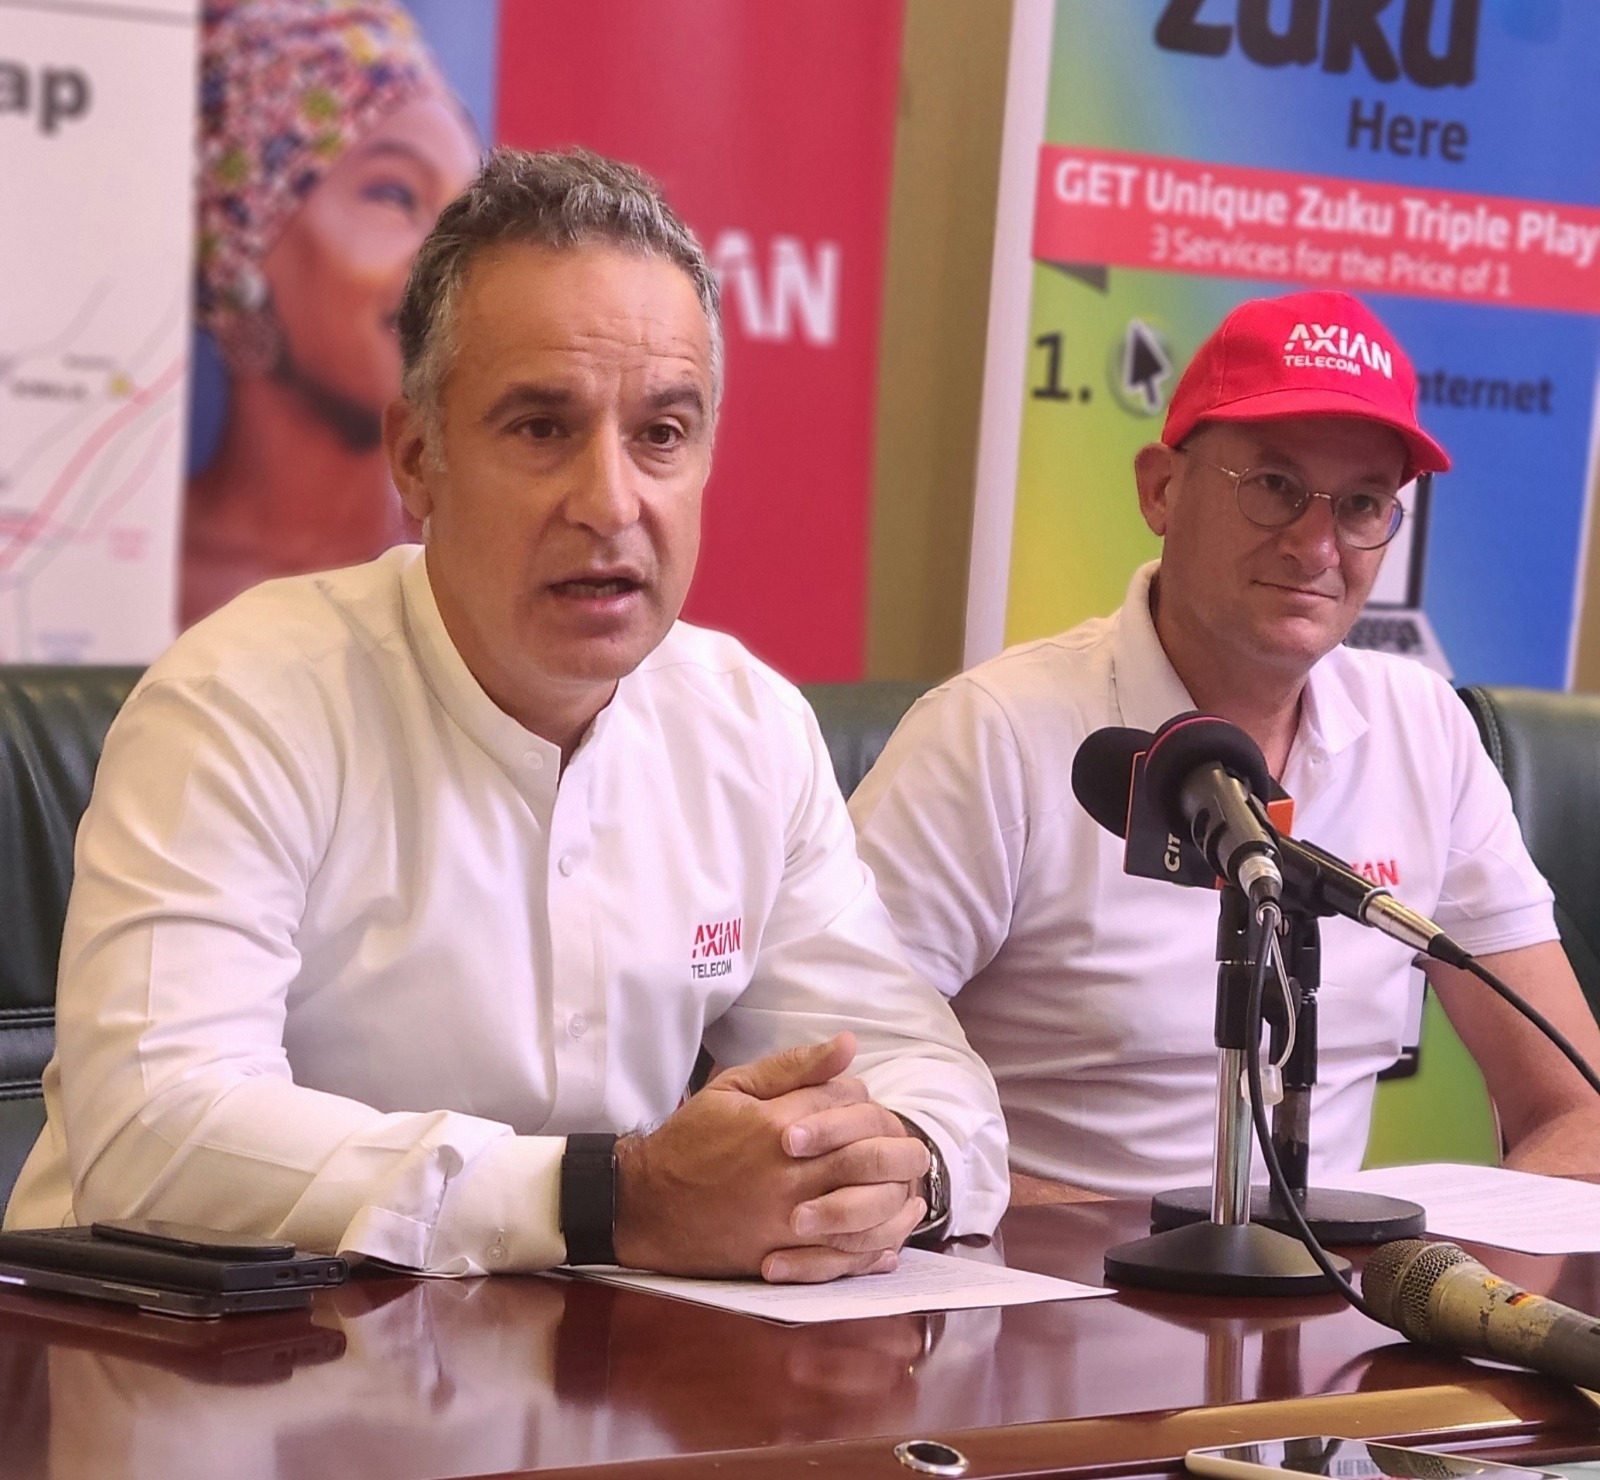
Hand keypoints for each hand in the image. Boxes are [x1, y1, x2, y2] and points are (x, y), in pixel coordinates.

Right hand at [612, 1032, 929, 1281]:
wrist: (646, 1203)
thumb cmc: (690, 1139)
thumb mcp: (734, 1087)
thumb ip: (794, 1067)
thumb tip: (848, 1044)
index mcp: (778, 1124)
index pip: (847, 1105)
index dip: (864, 1102)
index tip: (865, 1106)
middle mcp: (787, 1173)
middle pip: (867, 1159)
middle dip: (900, 1154)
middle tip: (915, 1154)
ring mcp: (784, 1219)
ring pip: (861, 1213)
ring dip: (895, 1205)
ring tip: (913, 1197)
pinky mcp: (778, 1255)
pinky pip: (836, 1259)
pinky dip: (869, 1253)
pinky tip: (888, 1245)